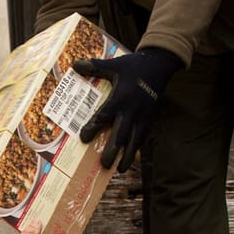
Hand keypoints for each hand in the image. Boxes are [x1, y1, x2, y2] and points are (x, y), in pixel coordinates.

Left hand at [72, 46, 182, 172]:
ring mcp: (142, 116)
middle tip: (104, 164)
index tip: (84, 138)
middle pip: (121, 134)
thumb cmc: (134, 66)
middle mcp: (132, 110)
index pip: (105, 115)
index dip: (94, 127)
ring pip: (135, 140)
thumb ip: (95, 66)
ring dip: (127, 156)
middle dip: (113, 150)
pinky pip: (142, 137)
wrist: (159, 66)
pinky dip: (136, 148)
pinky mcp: (149, 118)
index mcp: (120, 97)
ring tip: (118, 169)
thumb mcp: (114, 64)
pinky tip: (130, 158)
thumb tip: (74, 65)